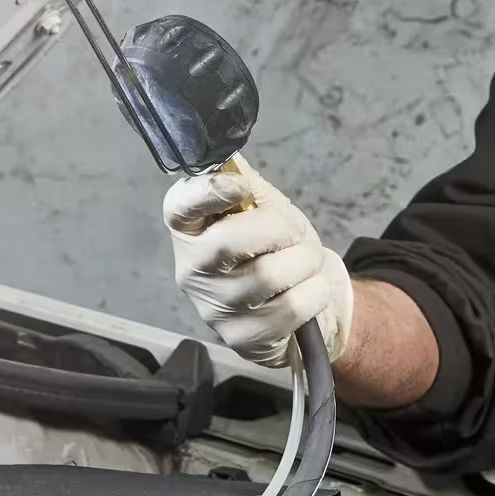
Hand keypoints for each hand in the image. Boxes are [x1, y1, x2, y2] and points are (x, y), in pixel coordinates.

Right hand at [163, 155, 352, 367]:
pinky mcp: (241, 337)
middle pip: (229, 242)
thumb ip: (249, 185)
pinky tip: (309, 288)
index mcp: (191, 230)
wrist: (298, 298)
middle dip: (281, 229)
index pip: (179, 208)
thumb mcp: (264, 209)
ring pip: (268, 275)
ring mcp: (214, 307)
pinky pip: (291, 308)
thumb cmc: (274, 246)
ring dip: (305, 261)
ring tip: (307, 262)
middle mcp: (191, 269)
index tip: (239, 188)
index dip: (207, 193)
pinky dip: (315, 292)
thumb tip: (231, 158)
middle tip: (296, 233)